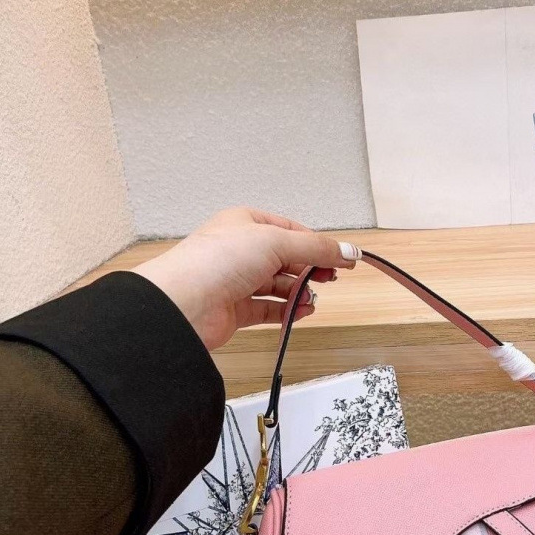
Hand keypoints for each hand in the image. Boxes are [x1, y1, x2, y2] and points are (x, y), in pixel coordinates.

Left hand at [133, 207, 358, 349]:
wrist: (184, 303)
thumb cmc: (218, 260)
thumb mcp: (276, 242)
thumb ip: (316, 248)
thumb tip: (349, 251)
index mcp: (245, 222)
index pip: (290, 230)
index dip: (316, 243)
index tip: (342, 258)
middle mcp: (240, 250)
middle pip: (286, 258)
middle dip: (309, 268)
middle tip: (331, 278)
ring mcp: (236, 281)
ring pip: (278, 285)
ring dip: (299, 292)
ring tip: (312, 299)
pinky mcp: (235, 310)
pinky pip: (268, 309)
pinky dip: (287, 311)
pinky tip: (301, 312)